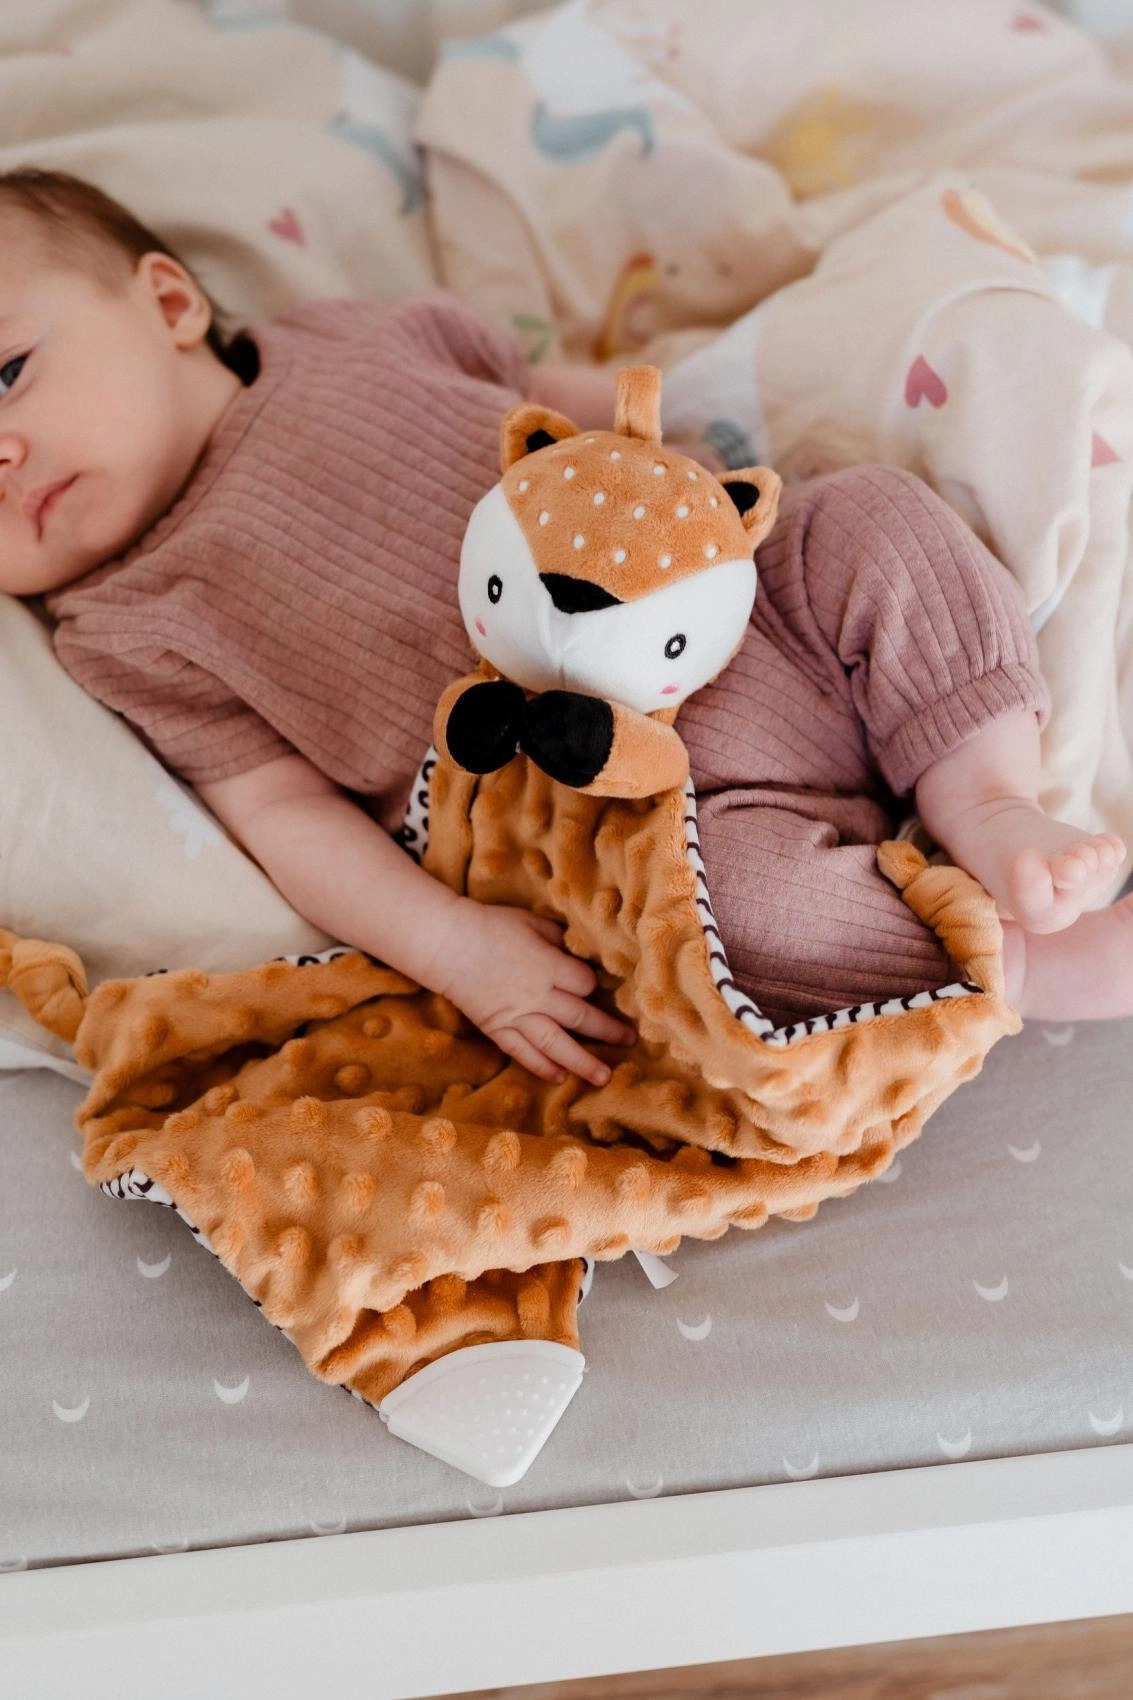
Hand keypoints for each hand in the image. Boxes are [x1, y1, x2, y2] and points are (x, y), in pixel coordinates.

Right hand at [436, 899, 634, 1085]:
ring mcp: (517, 1015)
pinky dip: (541, 1067)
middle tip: (630, 1041)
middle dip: (608, 1030)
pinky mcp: (498, 1028)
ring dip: (582, 1062)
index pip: (585, 983)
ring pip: (556, 1044)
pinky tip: (559, 1077)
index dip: (594, 985)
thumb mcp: (531, 921)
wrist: (447, 943)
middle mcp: (538, 995)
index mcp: (548, 965)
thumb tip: (582, 948)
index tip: (597, 986)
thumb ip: (559, 937)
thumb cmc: (491, 926)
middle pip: (581, 1016)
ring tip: (603, 1076)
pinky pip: (523, 1053)